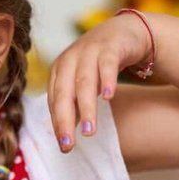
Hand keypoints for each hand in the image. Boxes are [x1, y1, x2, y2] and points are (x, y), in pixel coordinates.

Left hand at [47, 11, 151, 152]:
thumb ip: (74, 106)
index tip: (64, 146)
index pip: (55, 101)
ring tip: (90, 132)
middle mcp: (70, 59)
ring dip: (86, 108)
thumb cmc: (98, 64)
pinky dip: (107, 80)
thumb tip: (65, 137)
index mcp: (59, 70)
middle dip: (65, 120)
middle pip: (64, 93)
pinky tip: (109, 97)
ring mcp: (89, 51)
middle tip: (69, 144)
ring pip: (85, 82)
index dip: (58, 124)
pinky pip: (107, 64)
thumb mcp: (82, 84)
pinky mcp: (109, 47)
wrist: (123, 33)